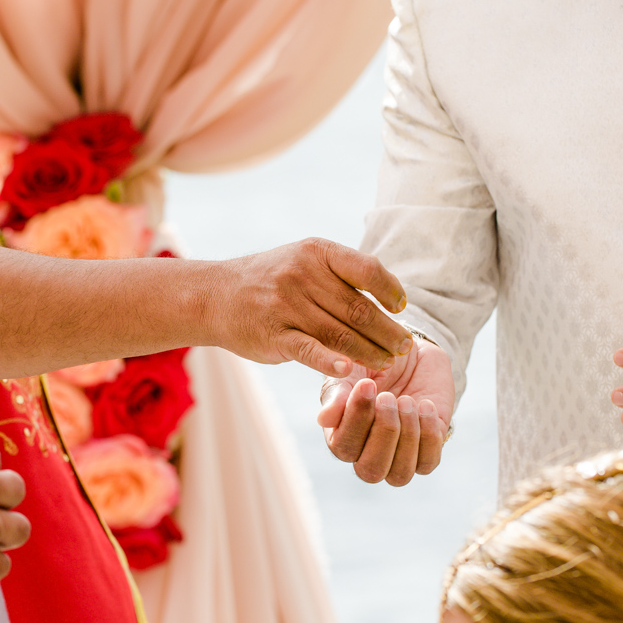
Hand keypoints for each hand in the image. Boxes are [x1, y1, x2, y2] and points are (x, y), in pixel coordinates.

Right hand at [210, 239, 412, 376]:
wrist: (216, 295)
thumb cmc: (271, 279)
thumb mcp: (304, 260)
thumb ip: (340, 273)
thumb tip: (389, 293)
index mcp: (316, 252)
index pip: (367, 269)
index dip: (390, 291)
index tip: (401, 309)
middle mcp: (302, 275)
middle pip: (358, 308)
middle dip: (388, 331)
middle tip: (406, 348)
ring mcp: (286, 305)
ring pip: (340, 334)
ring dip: (370, 352)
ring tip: (388, 362)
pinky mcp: (273, 335)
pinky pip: (308, 350)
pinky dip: (330, 361)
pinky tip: (349, 370)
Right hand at [318, 338, 453, 485]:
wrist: (409, 355)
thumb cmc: (372, 367)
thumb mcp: (351, 374)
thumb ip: (337, 395)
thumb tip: (323, 420)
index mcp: (343, 438)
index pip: (344, 448)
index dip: (356, 420)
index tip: (367, 385)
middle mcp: (369, 455)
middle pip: (371, 471)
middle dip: (384, 432)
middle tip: (388, 396)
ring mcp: (400, 457)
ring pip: (400, 474)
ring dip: (406, 436)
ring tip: (407, 400)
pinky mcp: (428, 450)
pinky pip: (428, 461)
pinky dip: (429, 434)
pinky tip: (425, 405)